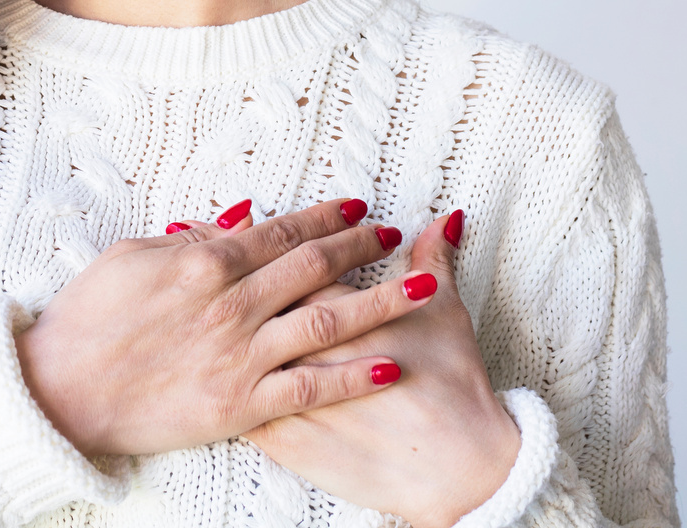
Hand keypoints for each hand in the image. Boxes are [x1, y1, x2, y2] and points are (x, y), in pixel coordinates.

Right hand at [15, 198, 443, 456]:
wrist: (61, 391)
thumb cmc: (87, 320)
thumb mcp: (132, 257)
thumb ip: (191, 238)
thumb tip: (241, 216)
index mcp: (205, 263)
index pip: (282, 231)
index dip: (325, 217)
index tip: (356, 208)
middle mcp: (233, 304)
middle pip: (314, 267)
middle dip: (361, 249)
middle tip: (393, 237)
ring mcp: (240, 355)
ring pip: (327, 320)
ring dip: (379, 303)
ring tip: (422, 289)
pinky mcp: (241, 404)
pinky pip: (310, 387)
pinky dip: (353, 376)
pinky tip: (390, 365)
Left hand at [241, 211, 521, 527]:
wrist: (458, 465)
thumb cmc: (455, 388)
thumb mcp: (446, 313)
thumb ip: (433, 259)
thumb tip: (441, 221)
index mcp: (336, 313)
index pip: (297, 269)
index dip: (291, 255)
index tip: (284, 241)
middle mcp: (302, 350)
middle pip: (260, 306)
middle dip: (251, 286)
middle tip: (249, 274)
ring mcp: (287, 396)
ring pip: (242, 354)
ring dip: (233, 335)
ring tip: (232, 320)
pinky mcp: (283, 438)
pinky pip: (240, 407)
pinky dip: (232, 386)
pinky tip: (228, 373)